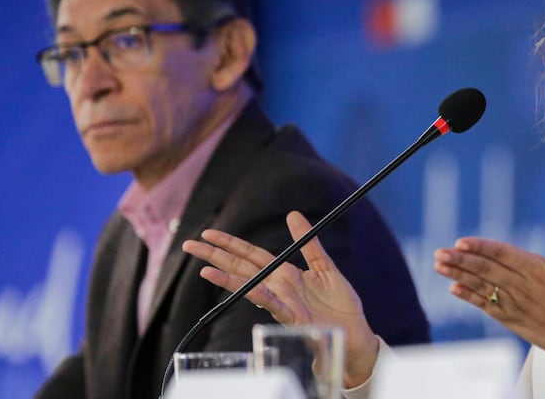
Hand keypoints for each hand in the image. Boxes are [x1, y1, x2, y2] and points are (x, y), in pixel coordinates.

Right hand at [181, 211, 380, 388]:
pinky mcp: (292, 316)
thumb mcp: (324, 265)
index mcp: (284, 274)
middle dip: (216, 256)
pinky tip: (245, 287)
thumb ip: (308, 241)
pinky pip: (272, 303)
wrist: (355, 331)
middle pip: (241, 267)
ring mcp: (282, 302)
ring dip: (227, 277)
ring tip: (204, 268)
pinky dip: (259, 294)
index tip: (209, 233)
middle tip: (190, 245)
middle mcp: (278, 287)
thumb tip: (293, 214)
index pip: (251, 254)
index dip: (230, 243)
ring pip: (249, 286)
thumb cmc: (339, 303)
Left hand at [434, 215, 544, 375]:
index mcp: (541, 271)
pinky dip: (470, 298)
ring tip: (439, 266)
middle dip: (461, 260)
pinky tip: (454, 290)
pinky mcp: (517, 322)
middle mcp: (526, 288)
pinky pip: (489, 308)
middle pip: (487, 270)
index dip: (481, 247)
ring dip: (459, 276)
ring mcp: (519, 306)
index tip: (461, 242)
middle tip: (439, 252)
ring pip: (483, 287)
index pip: (504, 255)